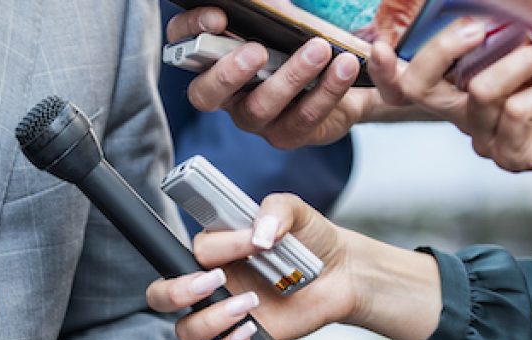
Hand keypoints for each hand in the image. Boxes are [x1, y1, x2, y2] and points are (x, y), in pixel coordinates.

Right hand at [145, 194, 442, 339]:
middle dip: (176, 292)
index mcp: (214, 251)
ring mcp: (223, 314)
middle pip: (161, 296)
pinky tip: (252, 331)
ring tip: (248, 305)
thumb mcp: (295, 211)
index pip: (194, 251)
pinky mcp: (243, 339)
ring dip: (210, 319)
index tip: (255, 243)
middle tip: (214, 282)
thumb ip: (274, 210)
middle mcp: (211, 284)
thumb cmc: (312, 240)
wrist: (343, 273)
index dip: (219, 248)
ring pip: (186, 330)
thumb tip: (259, 233)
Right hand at [166, 7, 384, 147]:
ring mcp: (255, 116)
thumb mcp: (278, 14)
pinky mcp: (287, 133)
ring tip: (318, 49)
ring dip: (290, 76)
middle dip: (227, 73)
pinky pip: (303, 117)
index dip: (190, 32)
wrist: (349, 70)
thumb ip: (261, 5)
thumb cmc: (303, 38)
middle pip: (205, 94)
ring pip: (259, 107)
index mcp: (215, 57)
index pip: (182, 44)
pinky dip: (327, 89)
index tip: (218, 18)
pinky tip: (344, 66)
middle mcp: (228, 92)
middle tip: (256, 51)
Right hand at [370, 20, 531, 170]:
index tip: (382, 47)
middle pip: (416, 88)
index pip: (404, 82)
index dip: (383, 71)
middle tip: (475, 29)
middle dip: (440, 50)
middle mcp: (462, 113)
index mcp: (458, 89)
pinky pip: (514, 111)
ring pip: (479, 90)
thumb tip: (482, 11)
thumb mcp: (528, 46)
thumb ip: (504, 31)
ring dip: (524, 59)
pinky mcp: (509, 154)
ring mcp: (483, 136)